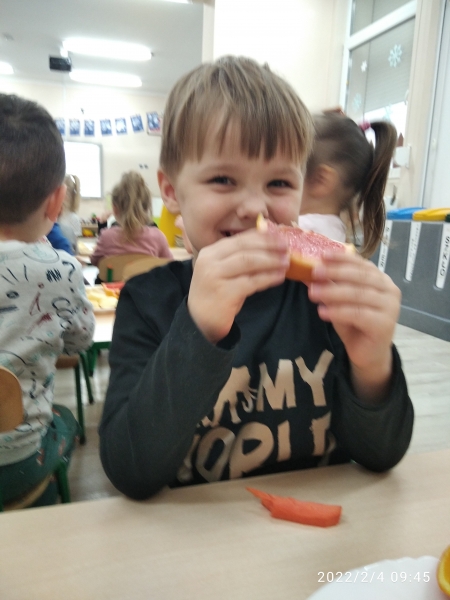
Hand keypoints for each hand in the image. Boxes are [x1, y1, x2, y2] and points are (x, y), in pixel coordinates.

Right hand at [188, 229, 288, 343]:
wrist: (200, 321)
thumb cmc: (216, 293)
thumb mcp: (224, 270)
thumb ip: (239, 256)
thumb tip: (268, 241)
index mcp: (210, 252)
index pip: (239, 239)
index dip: (262, 236)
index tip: (280, 236)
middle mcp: (210, 261)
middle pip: (244, 247)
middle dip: (269, 245)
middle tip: (287, 247)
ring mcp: (215, 276)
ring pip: (248, 262)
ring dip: (271, 260)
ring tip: (286, 262)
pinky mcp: (224, 293)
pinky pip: (251, 282)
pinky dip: (268, 278)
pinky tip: (279, 277)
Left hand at [308, 252, 400, 402]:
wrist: (368, 353)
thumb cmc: (354, 323)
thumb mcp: (338, 301)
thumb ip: (329, 285)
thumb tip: (306, 271)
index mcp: (380, 279)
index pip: (361, 264)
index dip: (341, 258)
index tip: (322, 255)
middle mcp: (389, 289)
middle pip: (360, 277)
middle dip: (335, 273)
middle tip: (314, 272)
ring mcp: (390, 306)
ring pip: (358, 294)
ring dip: (333, 292)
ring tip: (312, 293)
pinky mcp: (385, 324)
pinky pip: (358, 314)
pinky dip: (338, 311)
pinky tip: (322, 312)